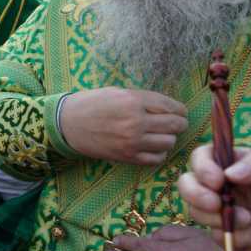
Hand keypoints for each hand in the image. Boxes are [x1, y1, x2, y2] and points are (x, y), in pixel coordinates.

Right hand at [54, 86, 186, 164]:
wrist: (68, 124)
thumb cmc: (92, 104)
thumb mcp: (118, 92)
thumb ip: (143, 99)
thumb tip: (168, 107)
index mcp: (133, 101)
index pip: (170, 106)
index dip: (180, 109)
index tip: (181, 111)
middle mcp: (136, 122)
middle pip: (174, 125)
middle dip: (180, 123)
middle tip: (178, 123)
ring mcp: (132, 142)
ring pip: (168, 142)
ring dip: (169, 138)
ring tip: (162, 134)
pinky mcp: (128, 157)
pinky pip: (156, 158)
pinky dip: (159, 153)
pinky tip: (153, 147)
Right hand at [175, 143, 250, 250]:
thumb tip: (229, 172)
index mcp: (239, 164)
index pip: (205, 156)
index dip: (202, 166)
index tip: (217, 180)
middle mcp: (226, 187)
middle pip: (187, 184)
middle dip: (195, 194)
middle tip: (218, 204)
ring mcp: (226, 214)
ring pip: (196, 213)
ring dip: (221, 219)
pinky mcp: (232, 239)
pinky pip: (219, 238)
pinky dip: (242, 238)